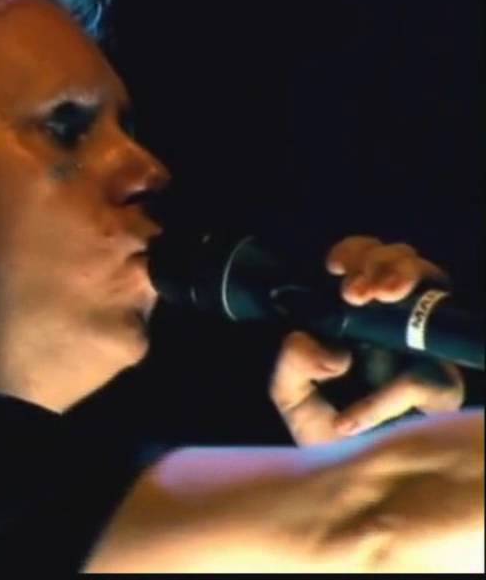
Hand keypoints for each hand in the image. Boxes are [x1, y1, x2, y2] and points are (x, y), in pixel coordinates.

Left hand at [269, 236, 463, 444]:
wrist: (351, 480)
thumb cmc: (325, 434)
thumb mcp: (292, 397)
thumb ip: (290, 366)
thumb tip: (320, 348)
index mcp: (354, 317)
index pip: (365, 262)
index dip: (355, 252)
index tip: (335, 268)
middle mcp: (393, 322)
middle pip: (404, 260)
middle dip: (383, 260)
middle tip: (356, 292)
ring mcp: (422, 348)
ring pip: (433, 288)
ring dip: (403, 281)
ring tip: (373, 300)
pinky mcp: (441, 389)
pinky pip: (424, 379)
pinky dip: (387, 396)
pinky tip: (355, 416)